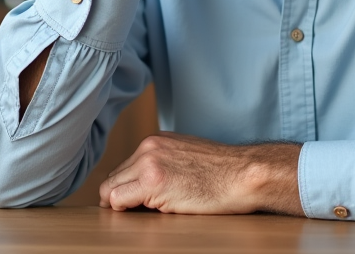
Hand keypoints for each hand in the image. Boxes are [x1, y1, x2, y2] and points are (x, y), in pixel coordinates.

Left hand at [98, 132, 302, 215]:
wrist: (243, 174)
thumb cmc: (223, 172)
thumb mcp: (186, 157)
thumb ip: (163, 163)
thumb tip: (145, 184)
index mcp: (156, 141)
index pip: (124, 168)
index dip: (126, 188)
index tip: (132, 202)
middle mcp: (147, 148)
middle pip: (114, 178)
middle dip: (120, 197)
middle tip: (136, 213)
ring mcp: (148, 164)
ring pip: (110, 190)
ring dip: (123, 204)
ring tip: (146, 214)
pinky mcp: (152, 182)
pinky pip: (118, 200)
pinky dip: (125, 211)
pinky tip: (147, 213)